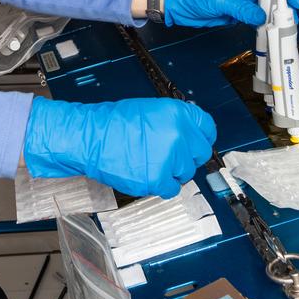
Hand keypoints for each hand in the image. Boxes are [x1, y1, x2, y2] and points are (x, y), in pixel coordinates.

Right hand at [22, 97, 216, 198]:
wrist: (91, 138)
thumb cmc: (113, 123)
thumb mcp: (150, 110)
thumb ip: (173, 122)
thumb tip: (188, 135)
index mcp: (178, 113)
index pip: (207, 128)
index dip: (201, 137)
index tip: (195, 143)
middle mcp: (179, 135)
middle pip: (200, 153)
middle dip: (186, 156)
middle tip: (169, 156)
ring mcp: (170, 158)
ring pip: (186, 173)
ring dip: (172, 171)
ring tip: (151, 163)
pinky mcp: (158, 179)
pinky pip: (171, 188)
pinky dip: (161, 185)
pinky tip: (147, 174)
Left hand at [163, 0, 298, 27]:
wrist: (180, 4)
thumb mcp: (223, 0)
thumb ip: (244, 9)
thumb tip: (261, 17)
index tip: (297, 1)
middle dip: (283, 8)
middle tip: (291, 20)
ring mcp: (243, 0)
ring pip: (264, 9)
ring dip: (273, 18)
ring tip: (282, 28)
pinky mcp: (238, 13)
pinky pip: (255, 19)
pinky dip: (262, 25)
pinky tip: (267, 31)